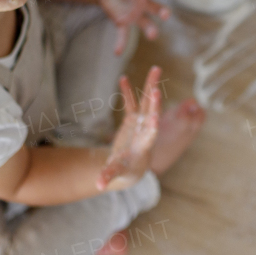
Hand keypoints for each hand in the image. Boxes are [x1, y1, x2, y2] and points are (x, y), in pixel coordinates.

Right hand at [96, 67, 161, 191]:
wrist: (131, 168)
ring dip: (151, 86)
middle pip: (152, 114)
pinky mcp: (134, 120)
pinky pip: (131, 103)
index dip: (153, 126)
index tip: (156, 117)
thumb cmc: (124, 172)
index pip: (150, 135)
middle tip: (156, 89)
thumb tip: (99, 185)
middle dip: (154, 103)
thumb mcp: (116, 174)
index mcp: (143, 146)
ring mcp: (141, 124)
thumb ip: (108, 176)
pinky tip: (123, 78)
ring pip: (147, 103)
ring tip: (156, 68)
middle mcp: (146, 132)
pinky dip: (128, 92)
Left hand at [99, 0, 170, 54]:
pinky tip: (117, 52)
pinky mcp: (124, 23)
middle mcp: (144, 4)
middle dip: (162, 12)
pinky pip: (124, 35)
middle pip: (156, 9)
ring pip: (146, 24)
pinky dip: (121, 43)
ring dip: (150, 30)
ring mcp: (136, 15)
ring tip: (153, 35)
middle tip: (166, 15)